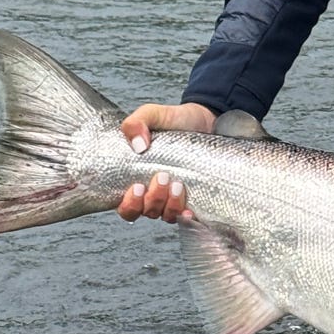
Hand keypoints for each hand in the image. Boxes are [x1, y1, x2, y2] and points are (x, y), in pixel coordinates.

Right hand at [116, 102, 216, 224]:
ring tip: (178, 184)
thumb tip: (138, 145)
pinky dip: (187, 217)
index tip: (136, 187)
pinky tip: (189, 211)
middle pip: (146, 212)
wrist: (206, 119)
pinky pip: (189, 217)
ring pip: (167, 215)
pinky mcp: (195, 199)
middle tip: (162, 177)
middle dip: (153, 199)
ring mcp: (174, 199)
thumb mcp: (152, 115)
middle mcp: (154, 193)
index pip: (126, 206)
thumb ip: (136, 123)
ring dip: (170, 205)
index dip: (129, 204)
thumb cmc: (174, 121)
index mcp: (137, 179)